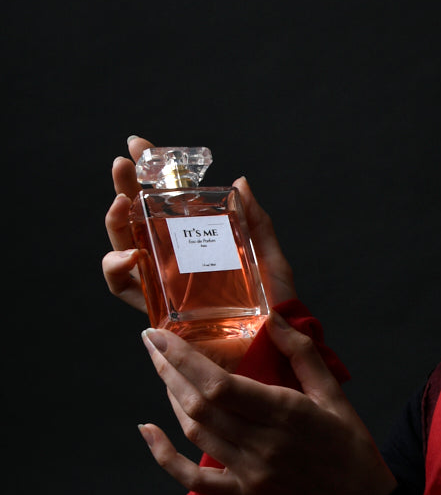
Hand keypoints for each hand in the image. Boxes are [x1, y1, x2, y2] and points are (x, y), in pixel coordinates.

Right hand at [102, 136, 297, 313]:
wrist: (274, 348)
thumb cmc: (275, 306)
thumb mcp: (269, 257)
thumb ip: (256, 223)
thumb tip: (240, 181)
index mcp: (197, 241)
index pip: (166, 201)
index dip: (149, 173)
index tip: (139, 145)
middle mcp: (173, 260)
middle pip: (136, 219)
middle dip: (123, 188)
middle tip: (123, 165)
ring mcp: (162, 283)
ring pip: (120, 247)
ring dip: (113, 223)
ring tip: (119, 205)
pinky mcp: (156, 310)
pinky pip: (125, 287)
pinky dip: (117, 268)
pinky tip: (131, 255)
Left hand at [137, 311, 397, 494]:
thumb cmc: (350, 446)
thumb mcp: (334, 394)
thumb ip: (302, 354)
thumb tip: (272, 318)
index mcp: (287, 413)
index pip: (219, 384)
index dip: (183, 358)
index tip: (160, 334)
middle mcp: (262, 443)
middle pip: (197, 404)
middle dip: (168, 369)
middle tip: (152, 343)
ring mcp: (249, 473)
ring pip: (193, 431)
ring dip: (169, 398)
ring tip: (161, 370)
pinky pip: (192, 479)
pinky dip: (164, 456)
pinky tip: (147, 430)